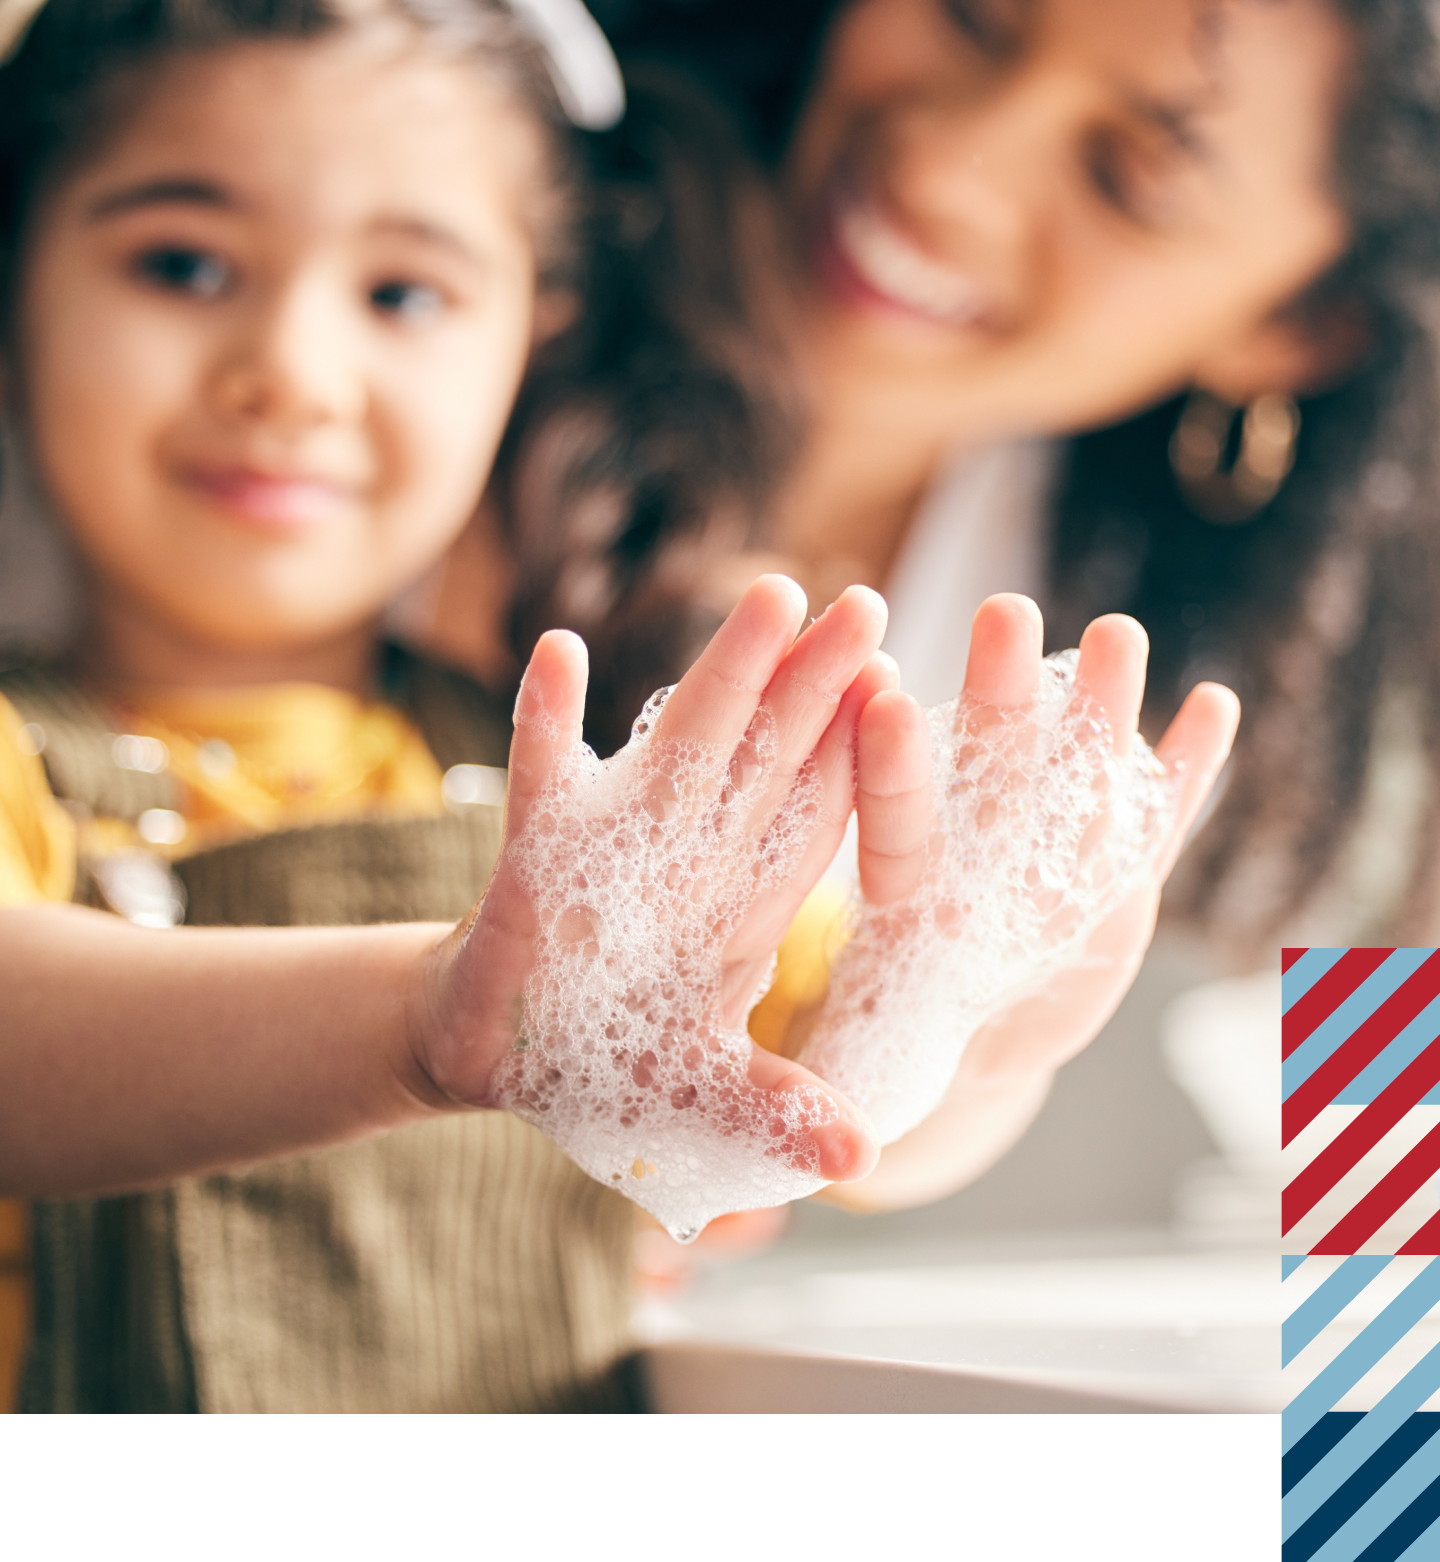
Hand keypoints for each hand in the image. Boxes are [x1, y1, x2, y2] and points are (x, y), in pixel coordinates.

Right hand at [414, 576, 890, 1237]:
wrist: (501, 1050)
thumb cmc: (607, 1061)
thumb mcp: (700, 1094)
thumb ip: (774, 1109)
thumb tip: (865, 1158)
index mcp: (746, 903)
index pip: (818, 814)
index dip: (861, 754)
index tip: (910, 690)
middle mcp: (695, 855)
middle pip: (766, 753)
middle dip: (816, 682)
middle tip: (869, 602)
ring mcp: (617, 840)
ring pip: (679, 741)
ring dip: (723, 672)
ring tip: (771, 597)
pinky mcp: (535, 850)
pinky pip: (540, 774)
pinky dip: (545, 719)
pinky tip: (558, 652)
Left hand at [800, 593, 1238, 1154]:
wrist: (971, 1030)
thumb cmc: (897, 1030)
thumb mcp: (860, 1058)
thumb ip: (840, 1080)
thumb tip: (819, 1146)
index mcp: (908, 899)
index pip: (892, 825)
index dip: (888, 772)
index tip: (875, 699)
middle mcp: (980, 861)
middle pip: (988, 770)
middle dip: (998, 696)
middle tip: (1003, 612)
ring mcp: (1052, 864)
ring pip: (1075, 777)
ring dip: (1096, 712)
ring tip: (1117, 637)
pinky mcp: (1117, 881)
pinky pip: (1153, 820)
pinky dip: (1185, 773)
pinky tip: (1214, 706)